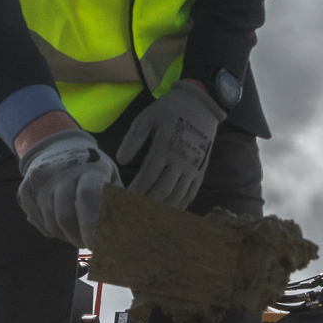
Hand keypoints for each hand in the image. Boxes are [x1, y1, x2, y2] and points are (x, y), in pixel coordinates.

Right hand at [17, 127, 116, 248]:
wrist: (54, 144)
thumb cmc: (90, 166)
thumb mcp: (109, 175)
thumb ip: (117, 203)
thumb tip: (124, 235)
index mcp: (88, 167)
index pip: (88, 196)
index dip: (92, 224)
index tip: (97, 244)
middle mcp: (61, 172)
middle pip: (64, 215)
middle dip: (77, 238)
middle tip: (87, 245)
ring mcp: (39, 181)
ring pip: (51, 223)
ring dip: (65, 236)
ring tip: (76, 233)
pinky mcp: (24, 190)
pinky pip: (39, 223)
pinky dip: (52, 231)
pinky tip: (61, 224)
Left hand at [115, 79, 225, 208]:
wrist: (201, 105)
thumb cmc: (169, 110)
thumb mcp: (148, 117)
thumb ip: (134, 138)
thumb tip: (121, 160)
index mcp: (164, 148)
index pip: (146, 178)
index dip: (134, 192)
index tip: (122, 202)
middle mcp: (180, 161)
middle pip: (161, 191)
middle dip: (145, 205)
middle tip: (131, 214)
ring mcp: (193, 168)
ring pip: (176, 196)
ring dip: (161, 209)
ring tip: (146, 217)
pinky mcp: (201, 170)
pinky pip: (191, 193)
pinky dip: (179, 205)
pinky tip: (168, 212)